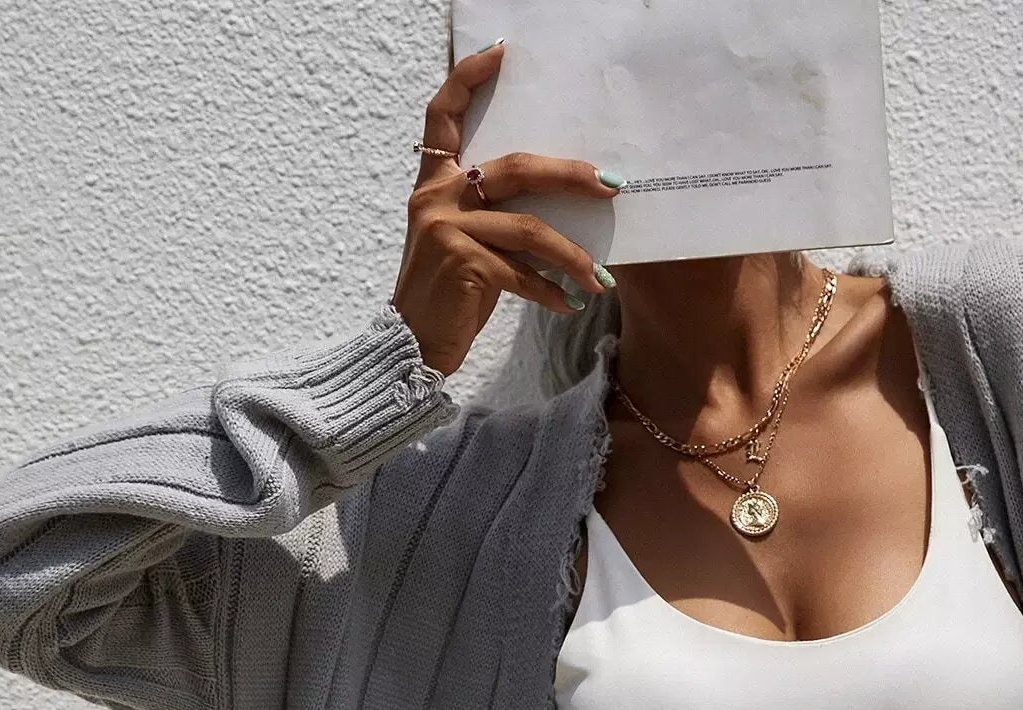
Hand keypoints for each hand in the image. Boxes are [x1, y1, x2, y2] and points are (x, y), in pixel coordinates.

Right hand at [393, 41, 623, 377]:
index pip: (442, 115)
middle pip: (516, 167)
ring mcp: (448, 229)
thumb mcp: (462, 242)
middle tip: (611, 184)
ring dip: (572, 255)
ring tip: (599, 277)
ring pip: (529, 228)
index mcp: (434, 183)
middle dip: (570, 175)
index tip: (502, 51)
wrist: (411, 345)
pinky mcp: (463, 264)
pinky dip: (551, 291)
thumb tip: (555, 204)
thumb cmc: (446, 295)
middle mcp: (438, 197)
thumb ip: (490, 214)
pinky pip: (523, 273)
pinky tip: (570, 304)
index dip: (469, 78)